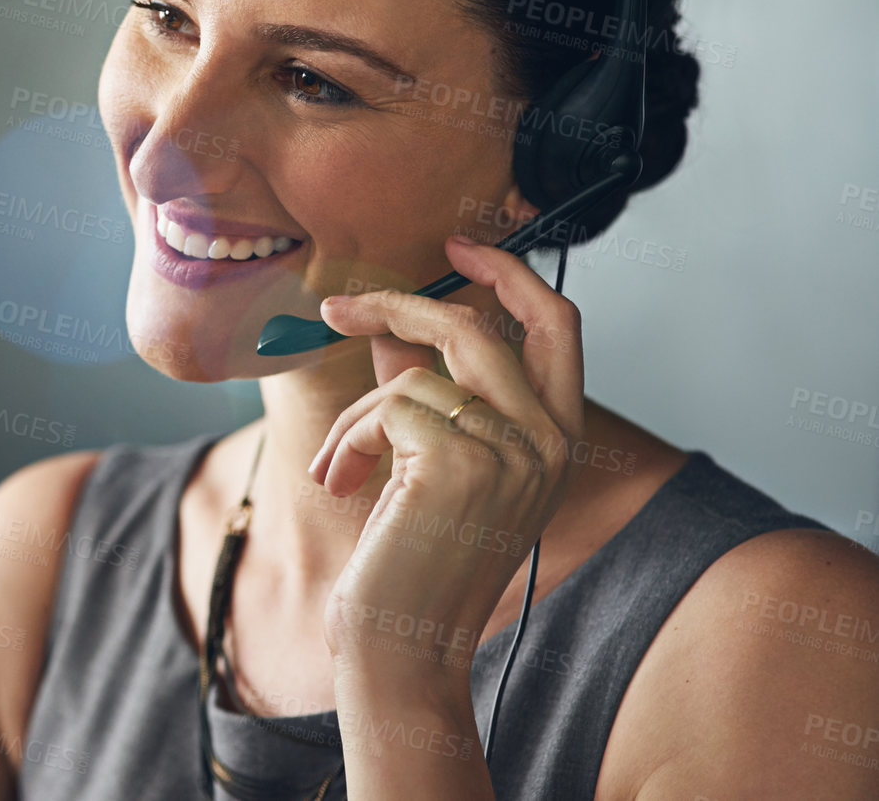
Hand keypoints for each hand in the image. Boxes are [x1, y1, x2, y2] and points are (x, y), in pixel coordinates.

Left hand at [308, 235, 584, 683]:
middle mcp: (550, 440)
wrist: (404, 646)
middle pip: (477, 324)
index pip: (558, 323)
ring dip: (356, 414)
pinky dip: (348, 438)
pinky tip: (342, 482)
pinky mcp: (460, 461)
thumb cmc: (412, 561)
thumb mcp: (432, 464)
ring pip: (416, 370)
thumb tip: (393, 325)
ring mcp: (512, 450)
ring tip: (337, 465)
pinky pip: (386, 405)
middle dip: (399, 304)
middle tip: (337, 306)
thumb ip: (425, 391)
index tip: (457, 247)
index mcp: (557, 437)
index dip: (510, 273)